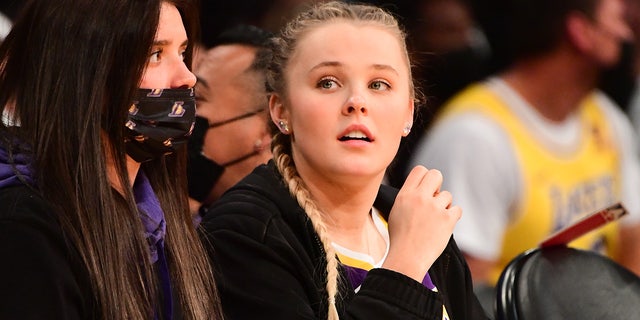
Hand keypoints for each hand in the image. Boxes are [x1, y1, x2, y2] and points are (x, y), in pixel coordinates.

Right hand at [382, 165, 461, 281]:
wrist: (407, 259)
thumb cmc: (400, 239)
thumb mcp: (396, 211)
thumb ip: (408, 197)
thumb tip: (422, 188)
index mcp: (405, 195)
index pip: (419, 170)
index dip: (425, 178)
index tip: (425, 189)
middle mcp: (419, 198)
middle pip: (436, 174)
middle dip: (437, 185)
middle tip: (434, 199)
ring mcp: (434, 208)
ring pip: (447, 195)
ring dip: (444, 206)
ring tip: (434, 221)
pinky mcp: (447, 220)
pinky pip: (457, 210)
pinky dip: (453, 217)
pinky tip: (443, 226)